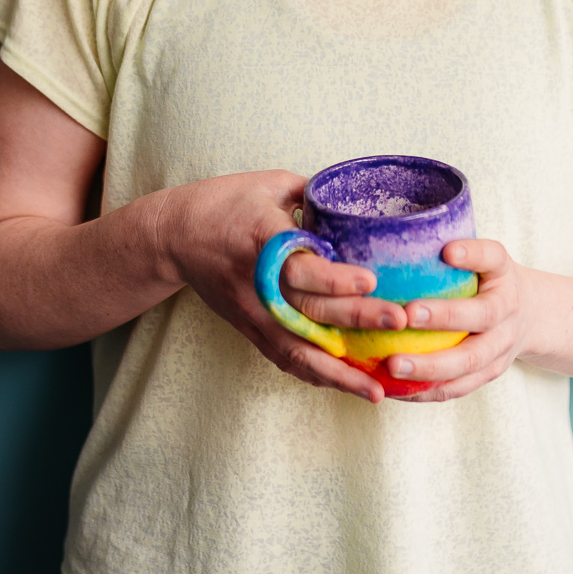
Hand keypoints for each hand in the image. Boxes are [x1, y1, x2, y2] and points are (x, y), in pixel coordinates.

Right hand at [156, 170, 402, 402]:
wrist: (173, 236)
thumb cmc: (224, 202)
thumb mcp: (270, 185)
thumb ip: (315, 198)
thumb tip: (360, 206)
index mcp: (262, 240)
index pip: (299, 266)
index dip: (335, 277)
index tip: (371, 280)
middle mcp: (257, 283)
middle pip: (308, 310)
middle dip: (356, 320)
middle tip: (399, 323)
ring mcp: (252, 312)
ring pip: (296, 351)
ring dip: (338, 373)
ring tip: (377, 388)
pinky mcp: (249, 328)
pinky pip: (283, 359)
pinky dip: (315, 376)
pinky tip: (345, 385)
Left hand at [381, 239, 531, 402]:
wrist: (532, 316)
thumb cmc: (489, 279)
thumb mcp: (483, 256)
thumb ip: (457, 249)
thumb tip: (402, 232)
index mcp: (503, 274)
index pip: (492, 258)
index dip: (472, 255)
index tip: (447, 252)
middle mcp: (507, 311)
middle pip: (480, 318)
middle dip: (443, 318)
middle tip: (406, 315)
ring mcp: (501, 348)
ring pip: (469, 363)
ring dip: (430, 367)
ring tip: (392, 366)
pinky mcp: (489, 374)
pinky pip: (457, 388)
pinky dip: (426, 392)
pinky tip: (394, 389)